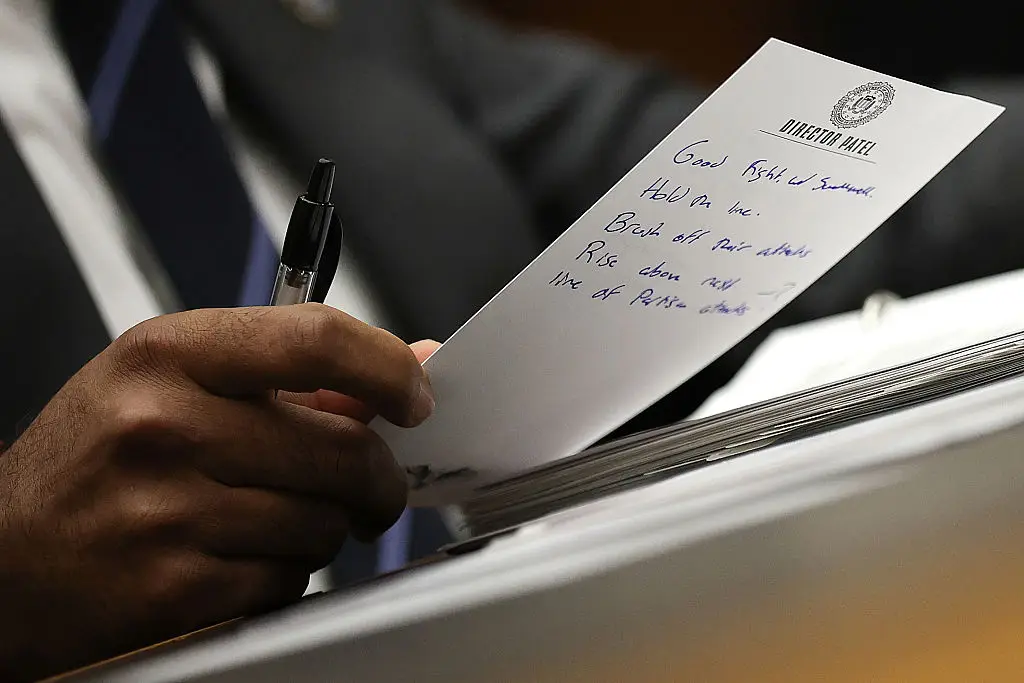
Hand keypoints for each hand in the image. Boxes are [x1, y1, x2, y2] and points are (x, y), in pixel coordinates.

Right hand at [0, 304, 434, 681]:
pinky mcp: (173, 590)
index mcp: (167, 355)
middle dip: (374, 476)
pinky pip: (288, 583)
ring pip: (324, 524)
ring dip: (321, 530)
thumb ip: (292, 376)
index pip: (316, 339)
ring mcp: (166, 511)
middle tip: (366, 487)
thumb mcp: (172, 385)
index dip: (389, 368)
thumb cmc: (95, 458)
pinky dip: (283, 577)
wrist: (0, 560)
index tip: (415, 395)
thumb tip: (410, 364)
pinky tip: (237, 561)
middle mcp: (163, 424)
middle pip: (343, 449)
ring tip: (271, 521)